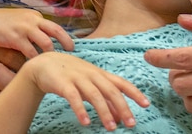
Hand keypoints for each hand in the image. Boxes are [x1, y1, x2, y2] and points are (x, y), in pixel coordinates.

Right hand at [0, 8, 73, 58]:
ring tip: (55, 64)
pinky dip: (36, 60)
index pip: (54, 26)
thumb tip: (45, 39)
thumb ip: (32, 28)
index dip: (63, 36)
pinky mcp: (16, 38)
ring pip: (46, 43)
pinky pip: (31, 52)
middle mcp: (32, 20)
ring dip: (51, 54)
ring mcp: (25, 28)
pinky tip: (38, 68)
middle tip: (71, 51)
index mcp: (35, 16)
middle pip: (56, 31)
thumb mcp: (20, 21)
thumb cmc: (1, 24)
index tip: (69, 46)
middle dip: (66, 41)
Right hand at [23, 51, 148, 127]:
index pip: (121, 83)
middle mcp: (92, 75)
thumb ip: (106, 100)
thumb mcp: (91, 85)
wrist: (45, 64)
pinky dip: (80, 110)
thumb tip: (121, 116)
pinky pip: (73, 98)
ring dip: (104, 111)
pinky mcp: (63, 84)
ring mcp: (78, 78)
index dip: (134, 93)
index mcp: (100, 74)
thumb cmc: (72, 75)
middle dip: (123, 107)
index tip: (146, 104)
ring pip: (95, 95)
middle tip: (131, 123)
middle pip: (111, 90)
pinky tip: (85, 122)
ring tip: (111, 127)